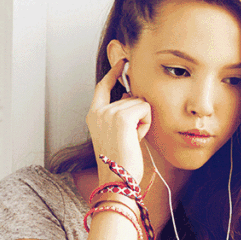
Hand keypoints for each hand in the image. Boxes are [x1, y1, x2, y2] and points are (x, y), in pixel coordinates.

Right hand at [86, 58, 151, 183]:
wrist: (117, 178)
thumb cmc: (121, 160)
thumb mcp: (119, 133)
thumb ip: (122, 113)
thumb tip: (132, 95)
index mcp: (94, 115)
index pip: (103, 86)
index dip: (114, 73)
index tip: (123, 61)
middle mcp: (98, 111)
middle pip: (131, 97)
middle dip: (138, 116)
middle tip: (130, 137)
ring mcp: (109, 113)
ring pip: (140, 104)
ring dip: (143, 121)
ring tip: (132, 139)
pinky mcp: (121, 117)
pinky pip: (145, 109)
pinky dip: (146, 124)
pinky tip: (137, 137)